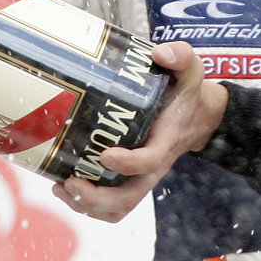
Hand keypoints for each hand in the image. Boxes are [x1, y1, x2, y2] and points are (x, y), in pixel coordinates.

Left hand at [52, 40, 226, 222]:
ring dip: (88, 205)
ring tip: (62, 187)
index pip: (149, 162)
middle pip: (129, 198)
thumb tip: (159, 53)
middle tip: (70, 181)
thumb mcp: (190, 70)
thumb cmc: (186, 93)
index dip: (128, 164)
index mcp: (166, 141)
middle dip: (97, 197)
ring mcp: (140, 176)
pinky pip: (112, 204)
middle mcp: (153, 166)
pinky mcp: (129, 178)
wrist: (198, 116)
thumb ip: (181, 56)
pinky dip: (88, 203)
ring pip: (118, 207)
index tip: (105, 155)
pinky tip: (66, 186)